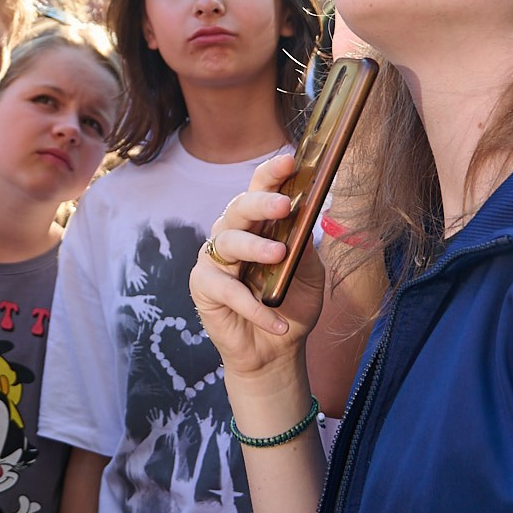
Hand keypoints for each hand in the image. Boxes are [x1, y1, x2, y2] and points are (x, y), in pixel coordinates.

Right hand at [189, 152, 329, 381]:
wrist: (276, 352)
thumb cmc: (292, 305)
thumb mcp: (309, 275)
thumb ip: (305, 247)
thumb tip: (306, 220)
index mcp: (258, 223)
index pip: (259, 189)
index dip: (271, 173)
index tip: (289, 160)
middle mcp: (233, 233)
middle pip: (239, 208)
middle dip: (260, 203)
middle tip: (283, 206)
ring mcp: (214, 258)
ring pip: (229, 241)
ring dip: (255, 248)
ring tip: (280, 256)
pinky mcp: (203, 286)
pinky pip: (226, 289)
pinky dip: (253, 305)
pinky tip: (277, 320)